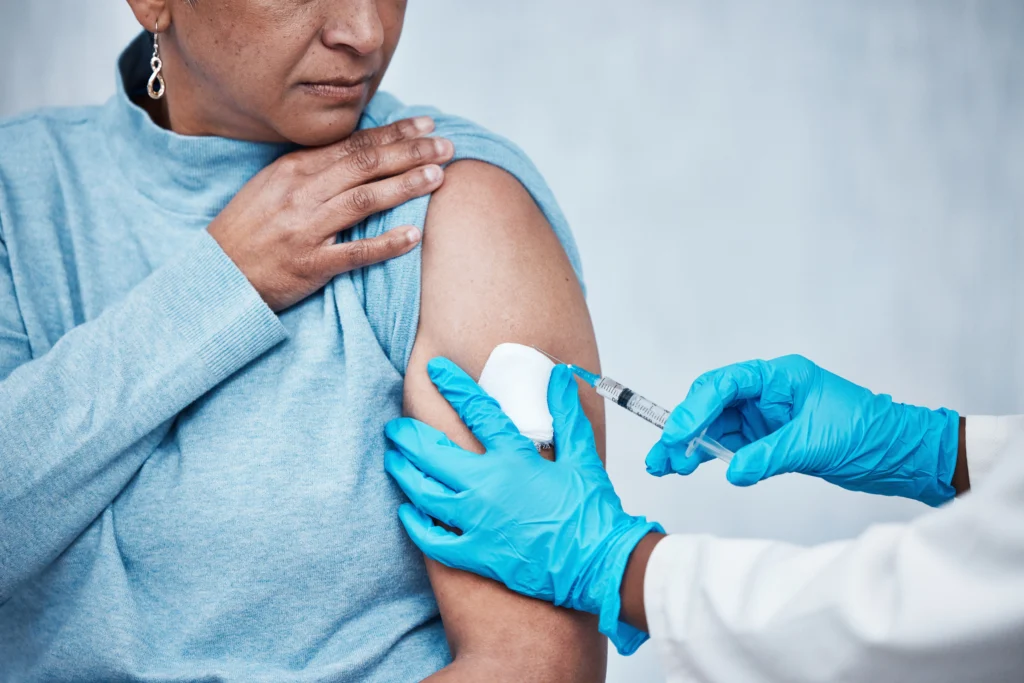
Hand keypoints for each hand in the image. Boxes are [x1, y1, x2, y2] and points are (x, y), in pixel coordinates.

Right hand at [208, 116, 453, 310]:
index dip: (394, 133)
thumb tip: (357, 151)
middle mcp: (302, 194)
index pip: (354, 144)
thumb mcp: (273, 186)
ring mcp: (306, 230)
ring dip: (404, 186)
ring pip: (364, 200)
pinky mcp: (311, 265)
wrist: (216, 275)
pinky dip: (386, 244)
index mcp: (295, 169)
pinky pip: (355, 253)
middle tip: (445, 146)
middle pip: (365, 165)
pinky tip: (414, 236)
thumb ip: (313, 169)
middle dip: (410, 152)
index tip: (426, 126)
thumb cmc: (249, 230)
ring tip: (438, 177)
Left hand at [385, 359, 661, 653]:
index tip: (436, 371)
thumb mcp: (582, 457)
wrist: (597, 565)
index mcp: (514, 459)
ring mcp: (477, 522)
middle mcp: (487, 488)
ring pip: (424, 493)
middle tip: (395, 427)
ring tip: (393, 459)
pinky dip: (415, 524)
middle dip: (408, 435)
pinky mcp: (476, 554)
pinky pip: (432, 539)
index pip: (477, 412)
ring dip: (404, 472)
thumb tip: (560, 376)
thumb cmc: (591, 513)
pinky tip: (407, 511)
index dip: (454, 387)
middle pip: (432, 452)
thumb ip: (566, 414)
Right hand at [645, 354, 959, 505]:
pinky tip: (690, 467)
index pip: (725, 385)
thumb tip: (733, 471)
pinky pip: (730, 446)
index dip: (696, 408)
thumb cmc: (870, 433)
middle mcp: (768, 393)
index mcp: (779, 377)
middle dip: (684, 429)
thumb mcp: (816, 443)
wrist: (900, 455)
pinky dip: (710, 457)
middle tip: (664, 455)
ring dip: (690, 446)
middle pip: (712, 405)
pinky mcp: (769, 439)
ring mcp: (766, 416)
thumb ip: (769, 456)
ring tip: (666, 466)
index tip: (678, 434)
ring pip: (716, 427)